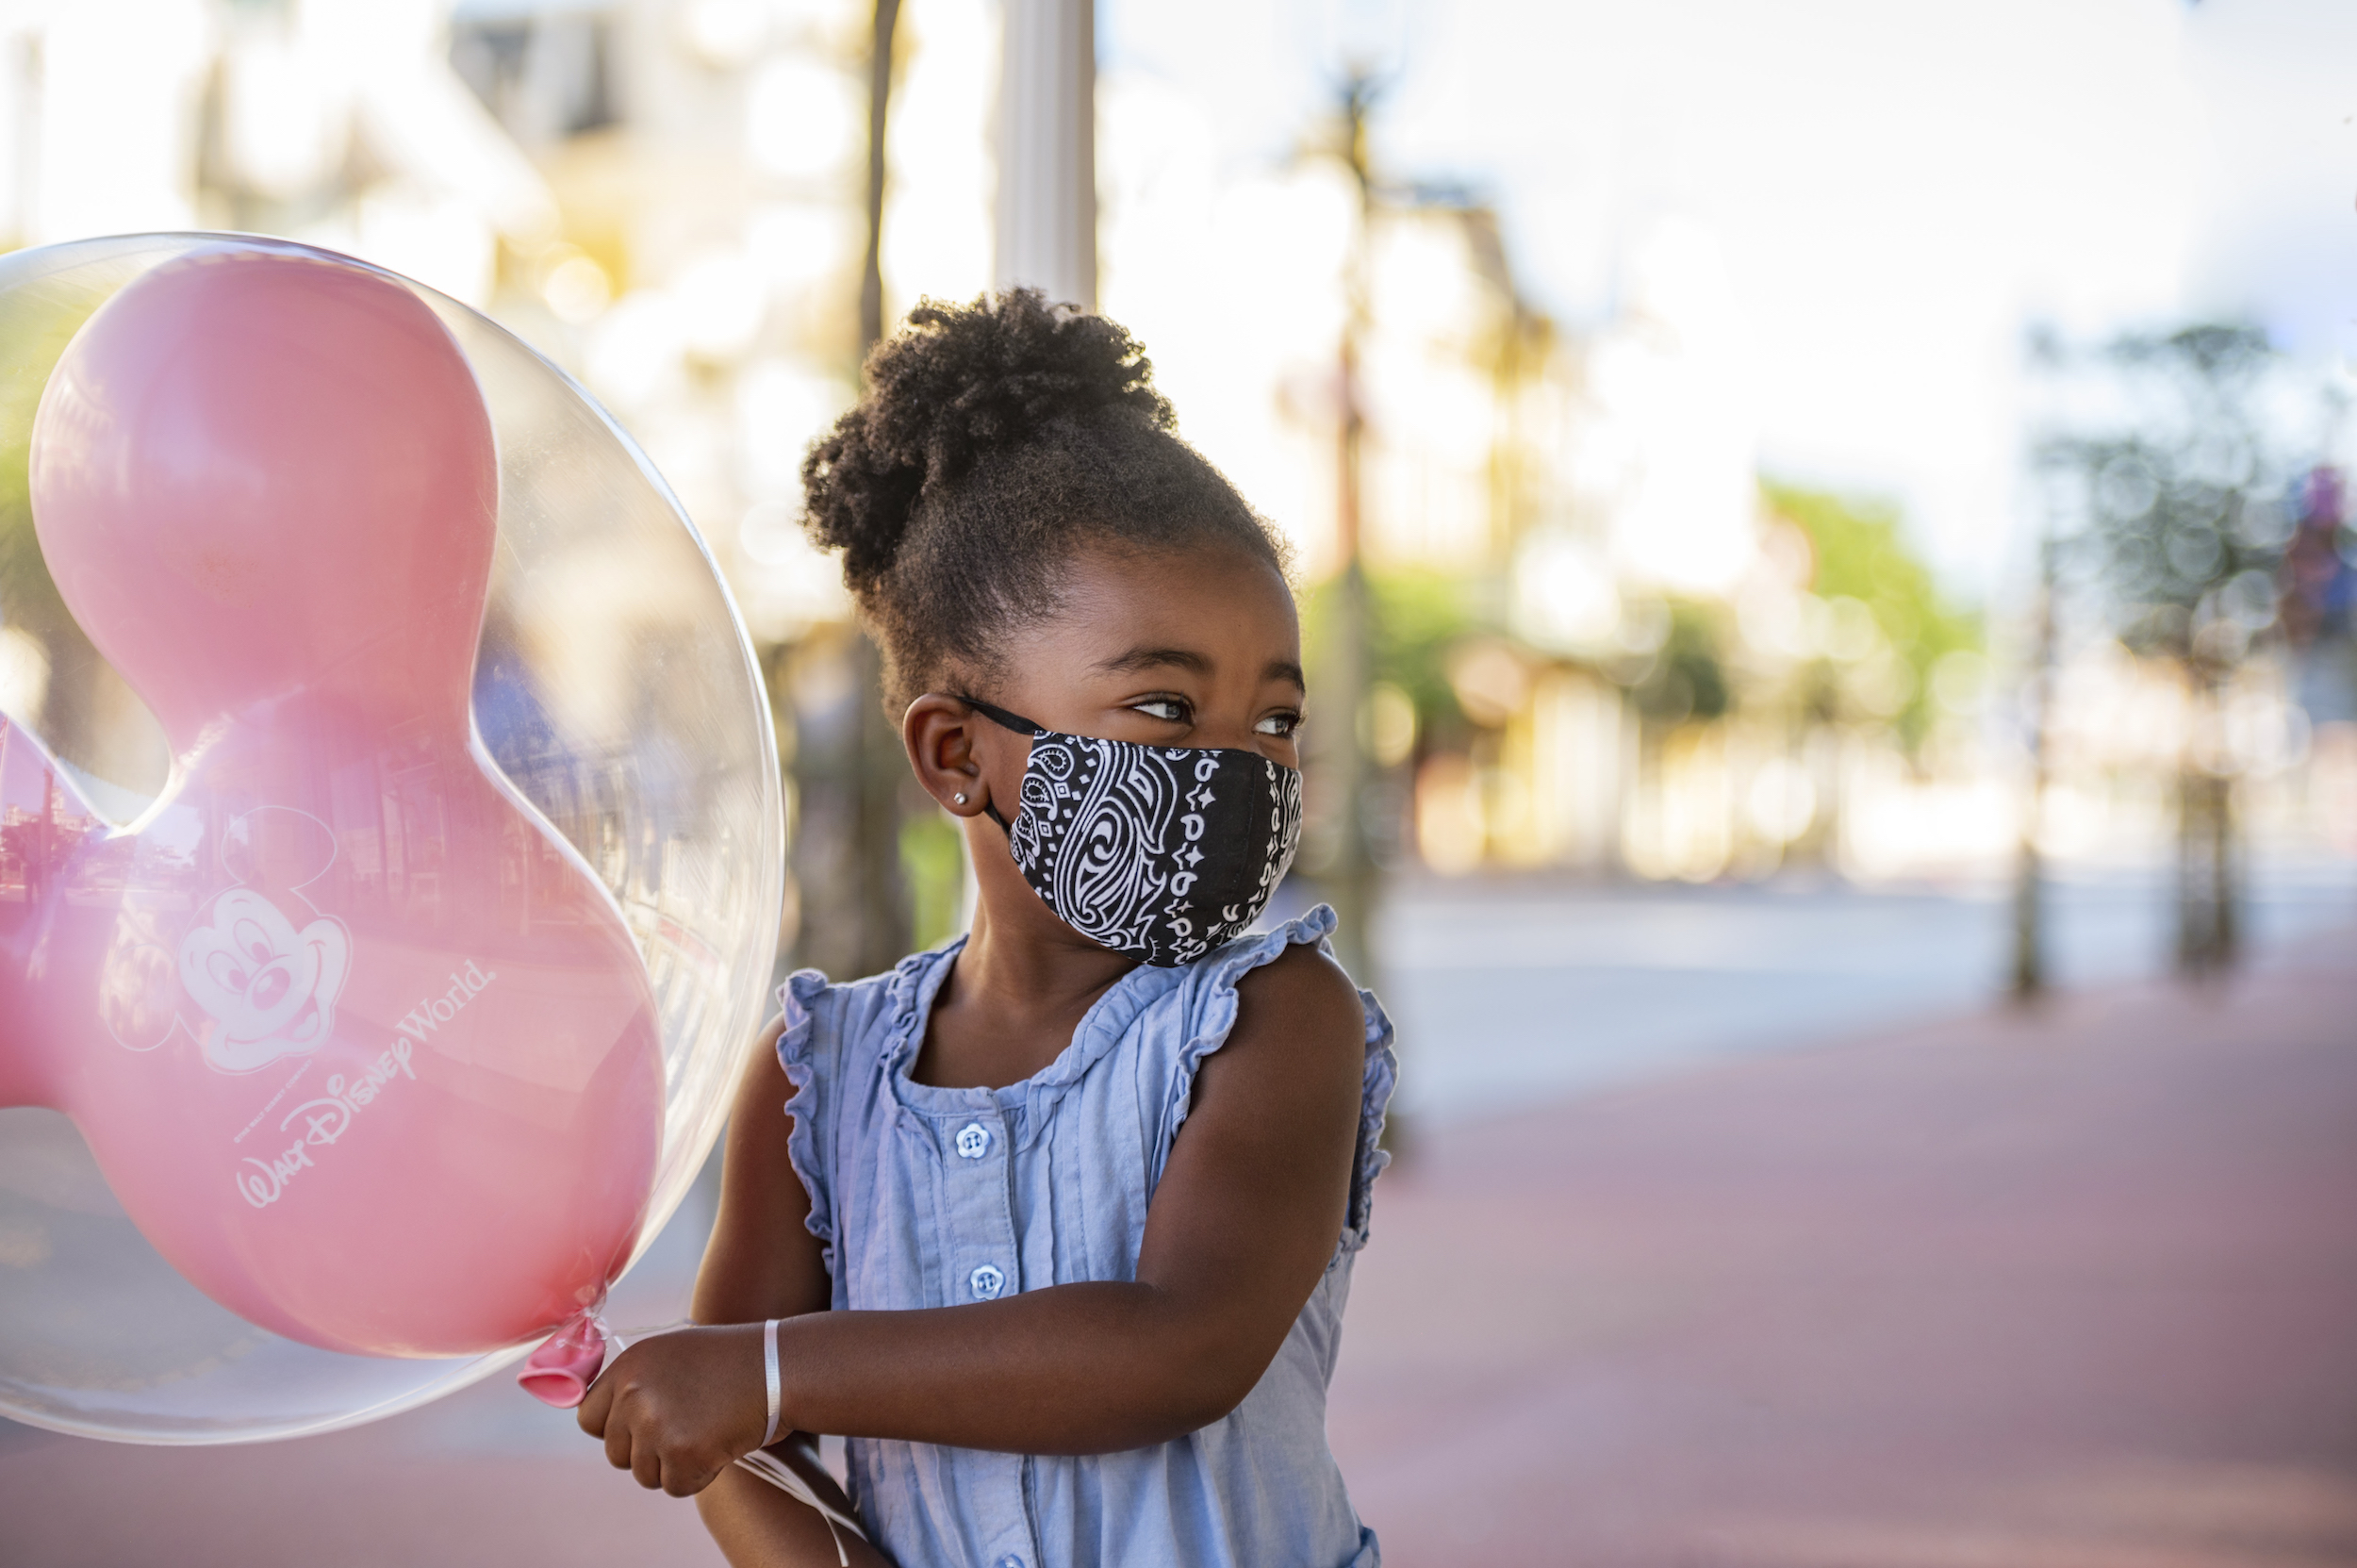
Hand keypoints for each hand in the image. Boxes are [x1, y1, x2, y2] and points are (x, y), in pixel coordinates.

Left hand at [577, 1324, 767, 1495]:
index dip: (614, 1430)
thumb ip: (636, 1384)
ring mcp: (656, 1424)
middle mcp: (634, 1394)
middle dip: (647, 1452)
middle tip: (686, 1430)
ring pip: (645, 1474)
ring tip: (706, 1433)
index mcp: (629, 1367)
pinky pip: (676, 1486)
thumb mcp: (672, 1354)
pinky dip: (698, 1476)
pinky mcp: (683, 1452)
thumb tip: (611, 1423)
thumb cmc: (731, 1362)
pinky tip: (718, 1446)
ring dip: (674, 1465)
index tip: (639, 1431)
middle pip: (616, 1453)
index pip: (588, 1418)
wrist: (778, 1367)